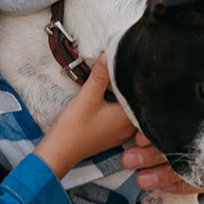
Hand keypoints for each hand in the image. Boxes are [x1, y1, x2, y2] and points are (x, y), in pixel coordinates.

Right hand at [34, 54, 136, 178]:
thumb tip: (109, 53)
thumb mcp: (87, 97)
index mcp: (129, 118)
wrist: (60, 151)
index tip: (136, 63)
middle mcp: (131, 128)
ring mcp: (123, 133)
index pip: (142, 94)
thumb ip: (100, 75)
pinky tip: (113, 96)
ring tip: (121, 79)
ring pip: (132, 109)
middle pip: (138, 101)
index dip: (139, 78)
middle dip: (133, 86)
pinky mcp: (114, 134)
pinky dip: (121, 106)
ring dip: (126, 96)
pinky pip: (124, 116)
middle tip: (129, 67)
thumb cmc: (74, 128)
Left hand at [120, 101, 203, 194]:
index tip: (139, 131)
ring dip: (169, 174)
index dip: (168, 125)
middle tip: (130, 156)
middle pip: (201, 144)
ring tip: (139, 177)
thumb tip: (154, 72)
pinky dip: (186, 185)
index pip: (201, 116)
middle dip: (160, 152)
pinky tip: (160, 186)